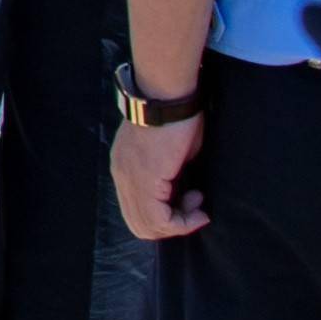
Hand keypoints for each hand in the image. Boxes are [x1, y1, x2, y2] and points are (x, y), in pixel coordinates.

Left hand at [110, 104, 208, 243]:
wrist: (167, 93)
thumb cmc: (175, 114)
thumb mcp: (171, 152)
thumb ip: (169, 175)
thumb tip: (183, 193)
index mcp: (125, 168)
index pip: (137, 211)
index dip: (166, 218)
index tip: (192, 202)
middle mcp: (121, 176)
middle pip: (139, 224)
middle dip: (172, 225)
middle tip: (195, 208)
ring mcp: (129, 179)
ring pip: (147, 226)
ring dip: (179, 224)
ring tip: (198, 204)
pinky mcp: (143, 179)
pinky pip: (158, 219)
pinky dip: (182, 222)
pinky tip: (199, 209)